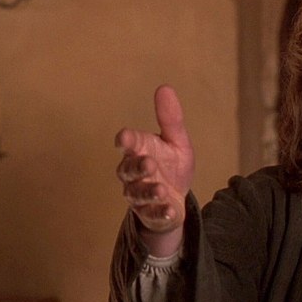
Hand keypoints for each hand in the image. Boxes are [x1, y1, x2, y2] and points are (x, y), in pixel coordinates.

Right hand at [115, 85, 194, 252]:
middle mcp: (134, 173)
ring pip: (137, 194)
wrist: (175, 199)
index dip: (126, 140)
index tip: (125, 137)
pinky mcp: (150, 213)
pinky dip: (160, 212)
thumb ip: (170, 119)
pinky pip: (151, 214)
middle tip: (149, 163)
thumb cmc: (171, 165)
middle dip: (137, 167)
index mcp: (140, 151)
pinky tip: (170, 209)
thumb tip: (165, 87)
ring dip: (148, 191)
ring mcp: (139, 195)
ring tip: (161, 189)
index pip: (128, 143)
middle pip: (128, 170)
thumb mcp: (176, 141)